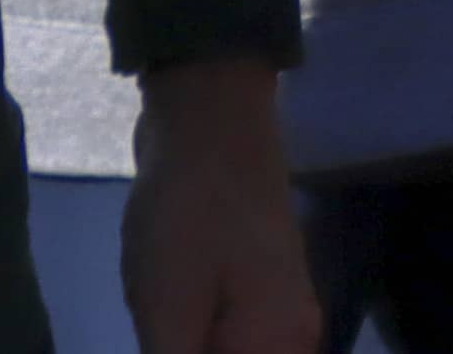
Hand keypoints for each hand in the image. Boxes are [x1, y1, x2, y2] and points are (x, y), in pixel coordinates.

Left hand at [122, 58, 317, 353]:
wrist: (211, 121)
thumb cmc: (188, 217)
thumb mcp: (167, 312)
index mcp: (279, 347)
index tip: (164, 342)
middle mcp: (295, 336)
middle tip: (157, 329)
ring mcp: (281, 311)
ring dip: (182, 350)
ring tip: (157, 318)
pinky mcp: (258, 291)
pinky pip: (226, 345)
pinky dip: (190, 347)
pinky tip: (159, 324)